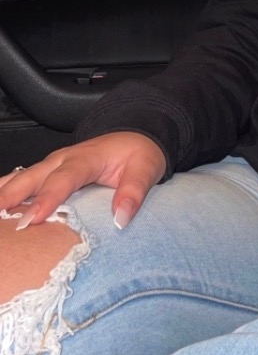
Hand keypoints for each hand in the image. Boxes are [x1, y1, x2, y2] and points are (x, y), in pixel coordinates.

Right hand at [0, 132, 166, 229]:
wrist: (136, 135)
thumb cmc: (139, 153)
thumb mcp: (146, 169)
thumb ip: (134, 192)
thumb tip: (120, 219)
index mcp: (86, 158)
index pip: (63, 179)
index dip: (46, 199)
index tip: (32, 219)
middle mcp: (63, 159)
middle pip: (32, 177)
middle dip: (10, 196)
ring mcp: (52, 165)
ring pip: (21, 178)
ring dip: (3, 193)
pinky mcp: (48, 172)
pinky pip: (22, 181)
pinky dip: (5, 191)